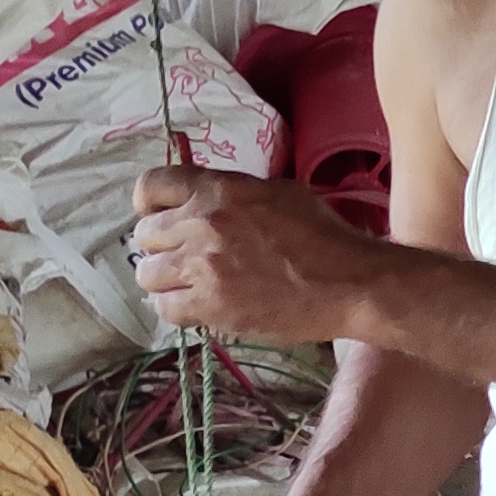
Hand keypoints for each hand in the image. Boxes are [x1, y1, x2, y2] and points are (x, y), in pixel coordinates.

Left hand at [130, 168, 386, 345]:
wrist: (350, 283)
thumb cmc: (326, 236)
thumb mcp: (281, 193)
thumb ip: (236, 193)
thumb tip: (210, 199)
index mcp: (219, 190)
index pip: (150, 186)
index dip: (148, 203)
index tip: (156, 215)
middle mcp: (201, 223)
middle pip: (144, 235)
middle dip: (161, 246)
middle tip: (184, 257)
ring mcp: (202, 266)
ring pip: (147, 274)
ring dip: (165, 280)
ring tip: (188, 286)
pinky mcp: (210, 306)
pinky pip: (164, 309)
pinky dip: (177, 309)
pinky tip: (197, 308)